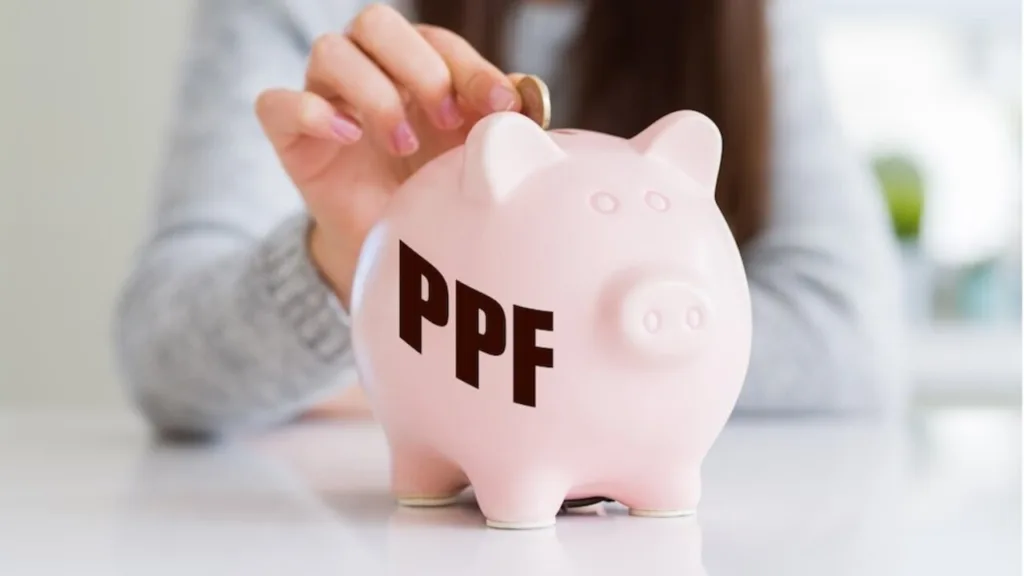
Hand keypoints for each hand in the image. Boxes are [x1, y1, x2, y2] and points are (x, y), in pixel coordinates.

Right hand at [255, 4, 522, 308]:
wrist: (390, 248)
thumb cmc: (433, 192)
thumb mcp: (473, 159)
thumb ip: (498, 126)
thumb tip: (528, 101)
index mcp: (415, 68)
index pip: (437, 41)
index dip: (470, 67)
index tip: (501, 106)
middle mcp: (366, 71)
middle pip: (375, 23)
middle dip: (418, 67)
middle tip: (445, 119)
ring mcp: (324, 99)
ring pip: (330, 51)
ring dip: (375, 93)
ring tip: (404, 144)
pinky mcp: (291, 137)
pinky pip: (275, 103)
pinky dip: (311, 112)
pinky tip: (349, 139)